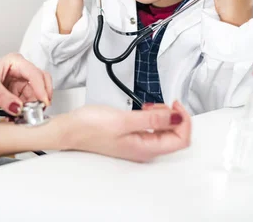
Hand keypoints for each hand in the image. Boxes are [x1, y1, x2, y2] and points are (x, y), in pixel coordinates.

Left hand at [0, 53, 52, 115]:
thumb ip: (3, 96)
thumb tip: (18, 107)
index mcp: (15, 63)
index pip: (36, 74)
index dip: (41, 89)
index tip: (43, 103)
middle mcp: (19, 74)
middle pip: (40, 86)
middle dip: (40, 99)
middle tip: (36, 112)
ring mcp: (16, 88)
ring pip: (34, 99)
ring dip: (31, 110)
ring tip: (23, 119)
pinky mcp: (13, 100)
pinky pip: (25, 109)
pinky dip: (23, 116)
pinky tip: (15, 120)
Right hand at [55, 101, 190, 161]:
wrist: (69, 130)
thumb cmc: (89, 127)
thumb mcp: (124, 120)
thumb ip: (152, 120)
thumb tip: (177, 118)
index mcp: (146, 149)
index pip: (181, 140)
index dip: (183, 121)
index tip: (176, 105)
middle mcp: (144, 150)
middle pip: (175, 136)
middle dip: (173, 117)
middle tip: (162, 104)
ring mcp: (137, 144)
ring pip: (164, 131)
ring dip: (162, 116)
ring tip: (149, 106)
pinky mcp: (130, 136)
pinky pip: (151, 128)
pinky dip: (152, 117)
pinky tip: (143, 109)